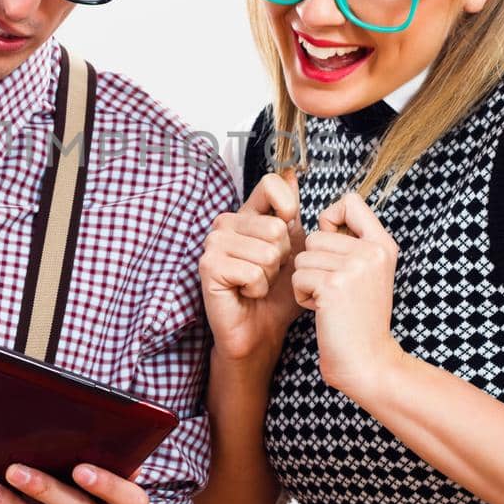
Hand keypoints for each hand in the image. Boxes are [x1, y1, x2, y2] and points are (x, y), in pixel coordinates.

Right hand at [199, 171, 306, 365]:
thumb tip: (290, 173)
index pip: (272, 185)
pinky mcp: (208, 266)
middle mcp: (226, 223)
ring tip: (257, 283)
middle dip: (283, 258)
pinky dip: (258, 288)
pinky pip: (252, 272)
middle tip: (268, 273)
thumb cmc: (276, 294)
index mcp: (246, 214)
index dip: (289, 208)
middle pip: (277, 227)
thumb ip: (291, 214)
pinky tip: (246, 293)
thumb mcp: (294, 249)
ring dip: (271, 276)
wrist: (260, 331)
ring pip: (268, 252)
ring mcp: (214, 243)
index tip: (288, 233)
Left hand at [291, 192, 404, 396]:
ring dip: (307, 282)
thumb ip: (350, 242)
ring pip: (302, 258)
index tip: (332, 246)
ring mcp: (354, 266)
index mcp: (383, 244)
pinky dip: (302, 297)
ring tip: (330, 302)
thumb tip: (322, 216)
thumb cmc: (359, 319)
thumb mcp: (366, 273)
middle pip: (314, 236)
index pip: (349, 202)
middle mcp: (372, 251)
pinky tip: (322, 312)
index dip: (330, 219)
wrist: (367, 362)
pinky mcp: (333, 285)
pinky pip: (297, 278)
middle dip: (313, 265)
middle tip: (335, 291)